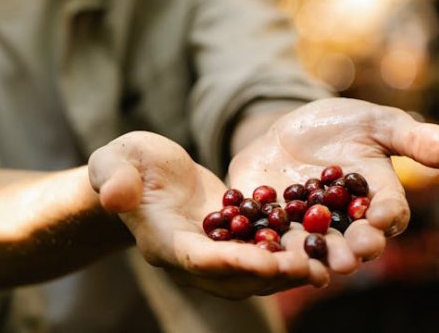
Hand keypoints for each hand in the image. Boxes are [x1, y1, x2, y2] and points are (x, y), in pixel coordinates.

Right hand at [88, 131, 329, 298]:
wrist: (140, 173)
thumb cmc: (124, 164)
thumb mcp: (114, 161)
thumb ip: (113, 178)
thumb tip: (113, 194)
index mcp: (164, 240)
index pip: (197, 260)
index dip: (231, 263)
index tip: (265, 263)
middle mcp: (191, 256)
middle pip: (234, 277)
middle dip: (272, 275)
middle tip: (310, 269)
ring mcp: (214, 250)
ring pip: (254, 272)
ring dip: (289, 270)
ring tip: (325, 264)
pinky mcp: (232, 238)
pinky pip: (262, 250)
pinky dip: (290, 250)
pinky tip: (321, 243)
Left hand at [228, 97, 438, 273]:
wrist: (287, 128)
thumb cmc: (343, 126)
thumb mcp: (377, 123)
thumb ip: (415, 139)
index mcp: (375, 201)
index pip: (388, 214)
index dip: (386, 217)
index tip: (383, 219)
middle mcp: (344, 224)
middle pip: (351, 243)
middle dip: (351, 251)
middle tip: (350, 257)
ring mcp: (304, 229)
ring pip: (310, 251)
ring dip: (310, 260)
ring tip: (310, 267)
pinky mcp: (268, 226)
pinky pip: (266, 239)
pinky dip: (264, 247)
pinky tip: (259, 250)